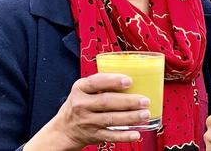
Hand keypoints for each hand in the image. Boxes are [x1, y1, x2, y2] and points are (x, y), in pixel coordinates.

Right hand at [25, 73, 150, 149]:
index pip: (95, 82)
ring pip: (111, 119)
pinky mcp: (94, 135)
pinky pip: (111, 136)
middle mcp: (82, 105)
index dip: (113, 81)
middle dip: (128, 101)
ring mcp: (87, 121)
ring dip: (130, 117)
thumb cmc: (82, 102)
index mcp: (80, 88)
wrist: (65, 128)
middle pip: (106, 102)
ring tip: (145, 114)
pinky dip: (124, 136)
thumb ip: (103, 82)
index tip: (129, 81)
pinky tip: (136, 134)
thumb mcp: (85, 88)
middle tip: (145, 100)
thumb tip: (134, 75)